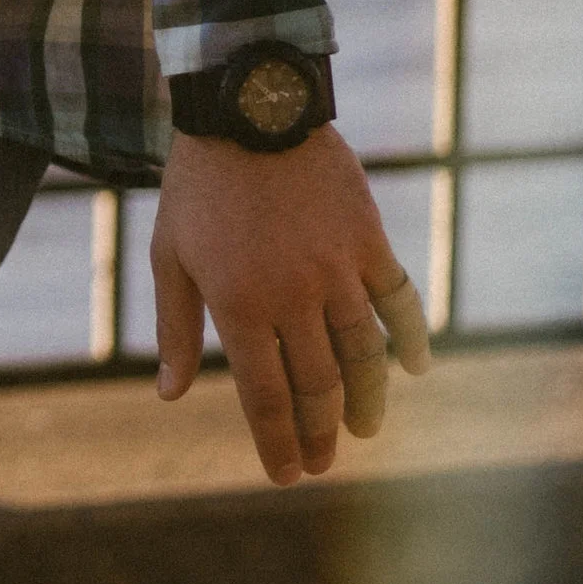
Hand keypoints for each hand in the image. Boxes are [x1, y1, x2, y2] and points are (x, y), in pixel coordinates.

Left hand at [152, 125, 428, 487]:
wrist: (248, 108)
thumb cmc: (199, 185)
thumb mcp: (169, 256)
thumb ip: (172, 328)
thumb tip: (168, 394)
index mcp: (239, 306)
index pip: (265, 397)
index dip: (277, 443)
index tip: (287, 475)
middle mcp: (293, 296)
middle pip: (316, 386)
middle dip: (318, 435)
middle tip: (321, 464)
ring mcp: (337, 268)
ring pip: (362, 353)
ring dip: (366, 401)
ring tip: (363, 431)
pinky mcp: (368, 239)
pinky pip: (398, 298)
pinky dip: (409, 337)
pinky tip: (413, 369)